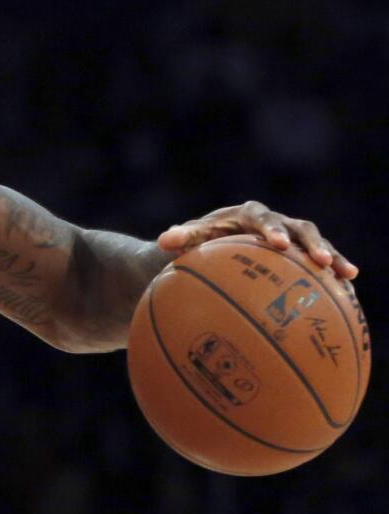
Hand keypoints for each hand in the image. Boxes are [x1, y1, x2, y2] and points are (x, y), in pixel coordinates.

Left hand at [157, 200, 357, 278]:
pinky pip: (320, 266)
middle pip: (299, 228)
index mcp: (246, 215)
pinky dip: (334, 278)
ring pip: (317, 245)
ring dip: (332, 258)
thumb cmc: (198, 244)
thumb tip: (163, 241)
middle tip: (318, 261)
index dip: (272, 228)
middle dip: (311, 243)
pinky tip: (349, 298)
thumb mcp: (188, 240)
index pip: (261, 217)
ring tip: (348, 275)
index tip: (277, 243)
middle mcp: (275, 222)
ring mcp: (292, 239)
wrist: (211, 248)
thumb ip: (181, 238)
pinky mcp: (301, 256)